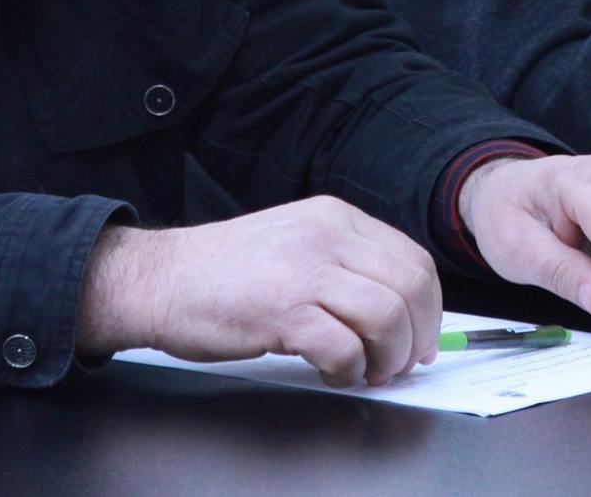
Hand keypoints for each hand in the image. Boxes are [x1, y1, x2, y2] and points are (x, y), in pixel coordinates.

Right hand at [76, 196, 441, 386]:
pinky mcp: (282, 310)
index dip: (429, 307)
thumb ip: (344, 265)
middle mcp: (325, 236)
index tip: (421, 336)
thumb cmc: (223, 272)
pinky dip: (348, 370)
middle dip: (416, 337)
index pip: (412, 259)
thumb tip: (398, 309)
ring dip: (386, 358)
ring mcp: (304, 271)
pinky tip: (331, 372)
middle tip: (400, 363)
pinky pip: (344, 348)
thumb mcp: (295, 244)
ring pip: (386, 317)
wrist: (161, 279)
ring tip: (365, 371)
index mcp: (334, 218)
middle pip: (409, 287)